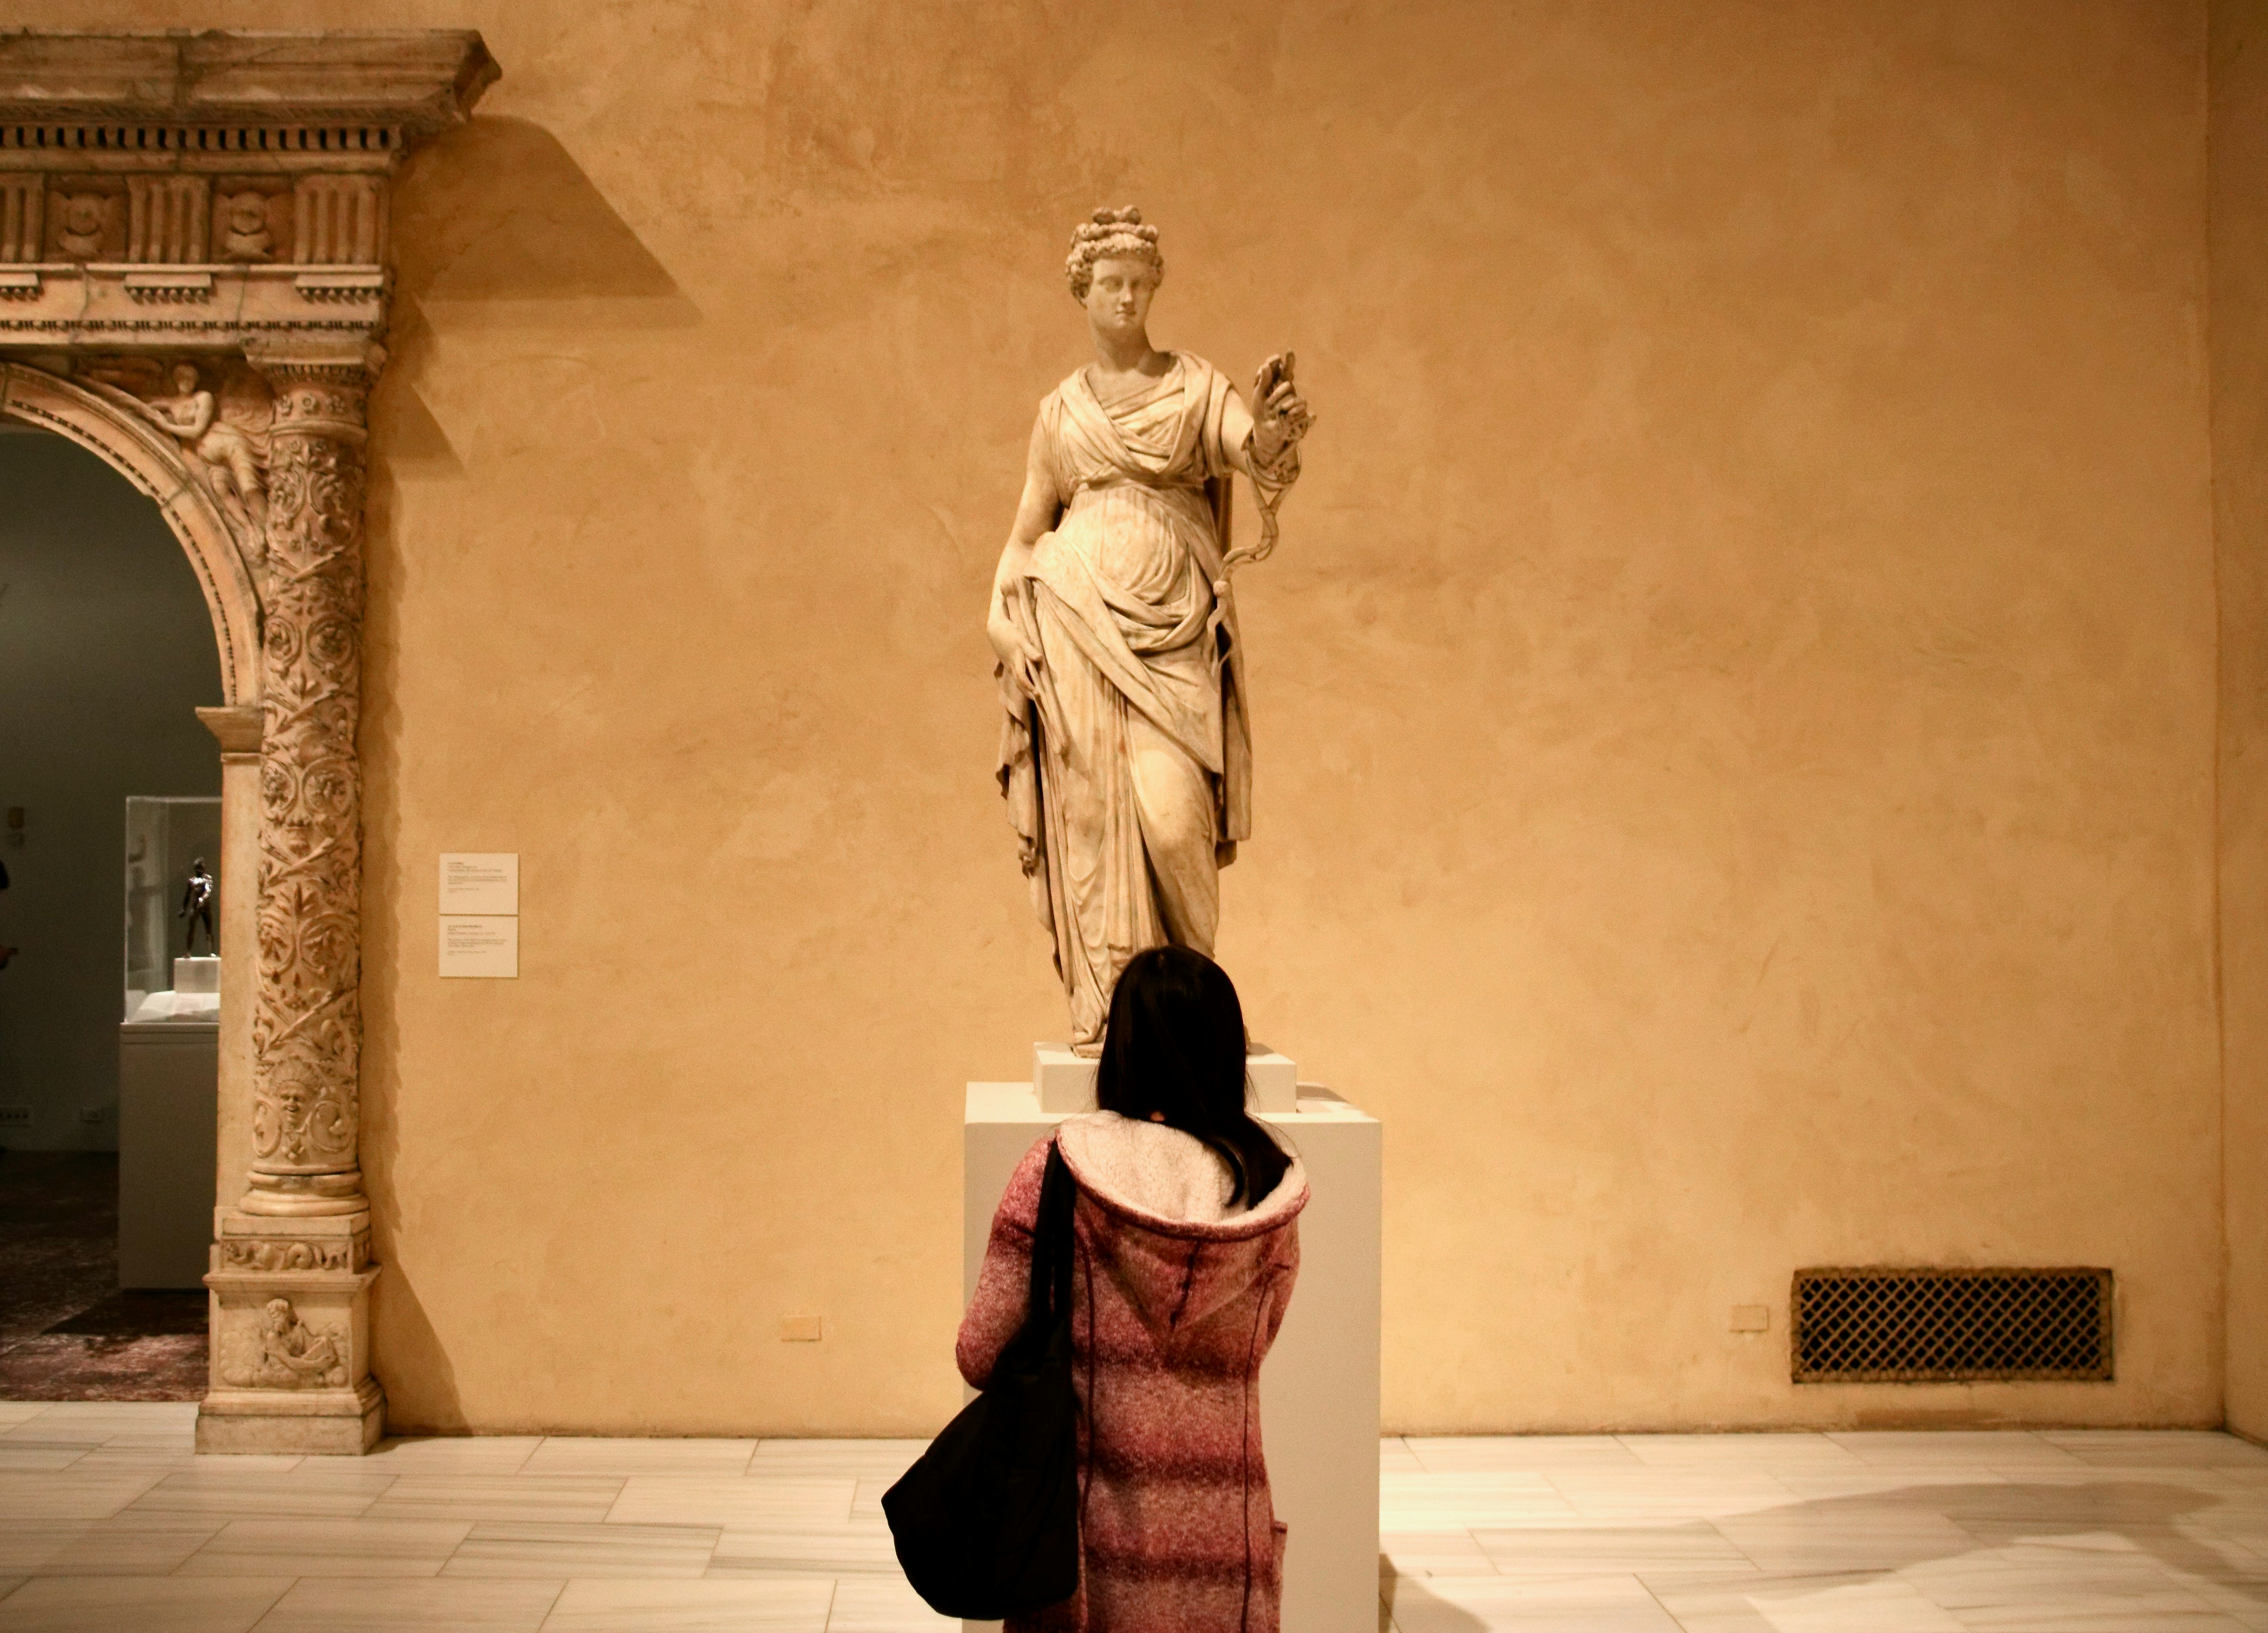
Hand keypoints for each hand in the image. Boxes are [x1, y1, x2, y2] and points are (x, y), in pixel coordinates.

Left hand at [1250, 352, 1312, 469]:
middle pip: (1287, 377)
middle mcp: (1287, 387)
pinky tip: (1285, 415)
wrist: (1266, 431)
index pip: (1283, 367)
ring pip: (1290, 389)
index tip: (1287, 352)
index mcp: (1277, 381)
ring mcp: (1294, 397)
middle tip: (1269, 402)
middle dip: (1275, 389)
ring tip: (1276, 411)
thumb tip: (1266, 364)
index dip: (1287, 360)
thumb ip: (1262, 380)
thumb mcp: (1258, 395)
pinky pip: (1300, 403)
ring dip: (1280, 401)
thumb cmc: (1261, 411)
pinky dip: (1292, 410)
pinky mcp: (1300, 409)